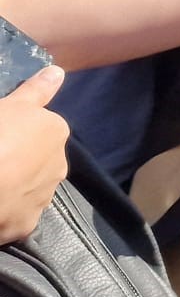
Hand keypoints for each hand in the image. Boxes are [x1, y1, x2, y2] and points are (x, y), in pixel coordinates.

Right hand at [0, 66, 68, 242]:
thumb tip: (58, 72)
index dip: (14, 133)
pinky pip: (15, 216)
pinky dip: (4, 213)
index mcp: (55, 131)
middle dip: (18, 161)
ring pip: (28, 189)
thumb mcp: (9, 105)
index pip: (39, 129)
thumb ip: (36, 90)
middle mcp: (58, 164)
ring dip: (13, 188)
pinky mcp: (25, 225)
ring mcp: (43, 196)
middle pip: (36, 160)